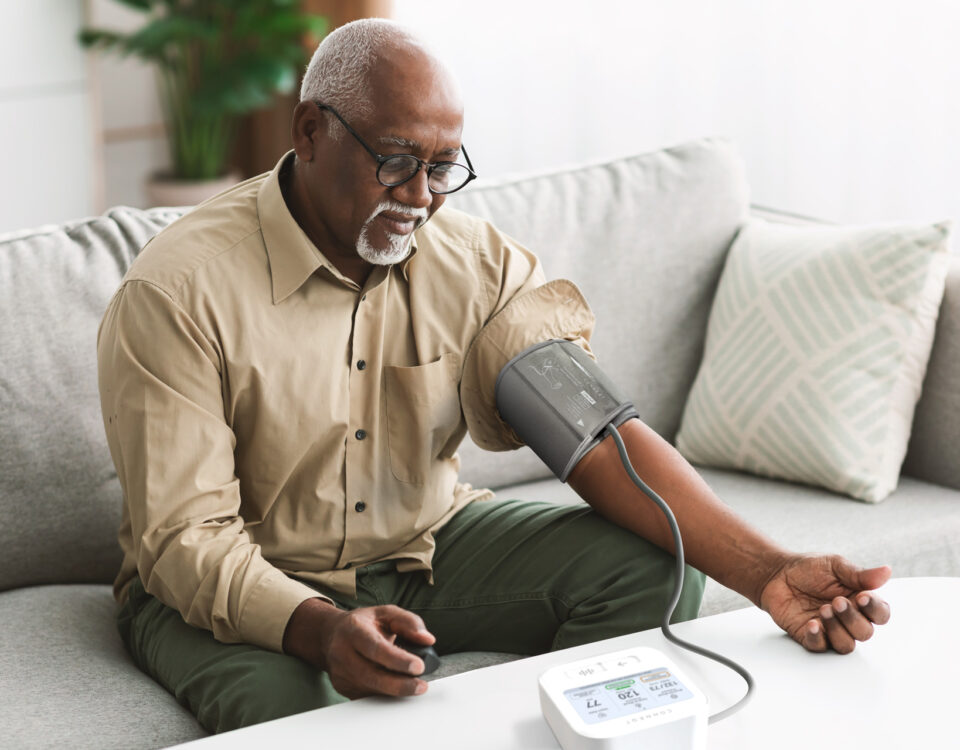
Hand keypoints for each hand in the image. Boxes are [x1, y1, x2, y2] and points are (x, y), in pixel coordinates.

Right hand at [283, 598, 436, 698]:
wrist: (331, 634)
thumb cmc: (363, 623)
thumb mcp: (386, 613)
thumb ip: (409, 622)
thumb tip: (427, 639)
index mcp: (354, 629)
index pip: (375, 648)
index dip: (398, 660)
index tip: (418, 667)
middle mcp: (342, 651)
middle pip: (371, 675)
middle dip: (399, 684)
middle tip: (420, 686)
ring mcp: (340, 672)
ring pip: (370, 689)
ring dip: (394, 691)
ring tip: (414, 686)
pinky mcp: (342, 687)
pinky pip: (366, 696)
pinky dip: (384, 695)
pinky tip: (396, 688)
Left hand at [759, 555, 891, 653]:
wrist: (777, 574)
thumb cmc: (809, 569)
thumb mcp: (835, 565)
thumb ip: (859, 574)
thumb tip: (886, 572)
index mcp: (859, 602)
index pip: (880, 614)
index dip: (875, 609)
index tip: (862, 597)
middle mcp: (848, 619)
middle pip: (865, 633)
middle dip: (852, 618)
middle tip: (836, 601)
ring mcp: (830, 630)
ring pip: (846, 645)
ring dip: (837, 629)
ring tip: (823, 609)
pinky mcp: (811, 636)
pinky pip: (820, 647)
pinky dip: (817, 638)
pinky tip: (812, 623)